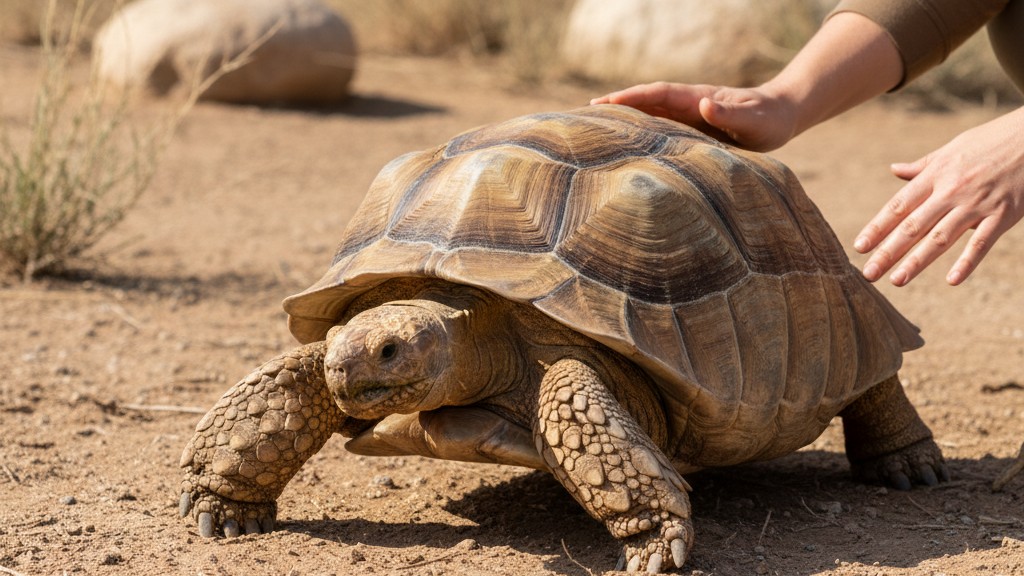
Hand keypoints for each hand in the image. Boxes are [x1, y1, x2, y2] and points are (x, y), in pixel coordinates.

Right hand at [591, 82, 798, 151]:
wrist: (782, 116)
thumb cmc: (769, 120)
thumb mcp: (753, 120)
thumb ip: (730, 112)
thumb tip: (704, 104)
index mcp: (697, 99)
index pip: (657, 94)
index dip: (631, 97)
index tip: (605, 103)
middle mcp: (688, 105)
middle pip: (646, 101)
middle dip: (618, 105)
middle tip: (585, 114)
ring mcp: (688, 116)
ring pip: (650, 114)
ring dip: (625, 118)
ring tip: (596, 128)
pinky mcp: (692, 129)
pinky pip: (660, 127)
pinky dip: (641, 130)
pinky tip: (627, 142)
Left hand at [855, 106, 1023, 285]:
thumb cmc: (991, 141)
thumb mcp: (952, 149)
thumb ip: (922, 166)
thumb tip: (894, 169)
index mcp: (936, 175)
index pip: (898, 206)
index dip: (877, 228)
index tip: (859, 247)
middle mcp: (951, 191)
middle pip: (912, 226)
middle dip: (888, 251)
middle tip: (868, 274)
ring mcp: (977, 204)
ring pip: (940, 237)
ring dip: (917, 261)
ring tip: (896, 280)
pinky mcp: (1003, 214)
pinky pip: (981, 242)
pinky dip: (967, 262)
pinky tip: (952, 280)